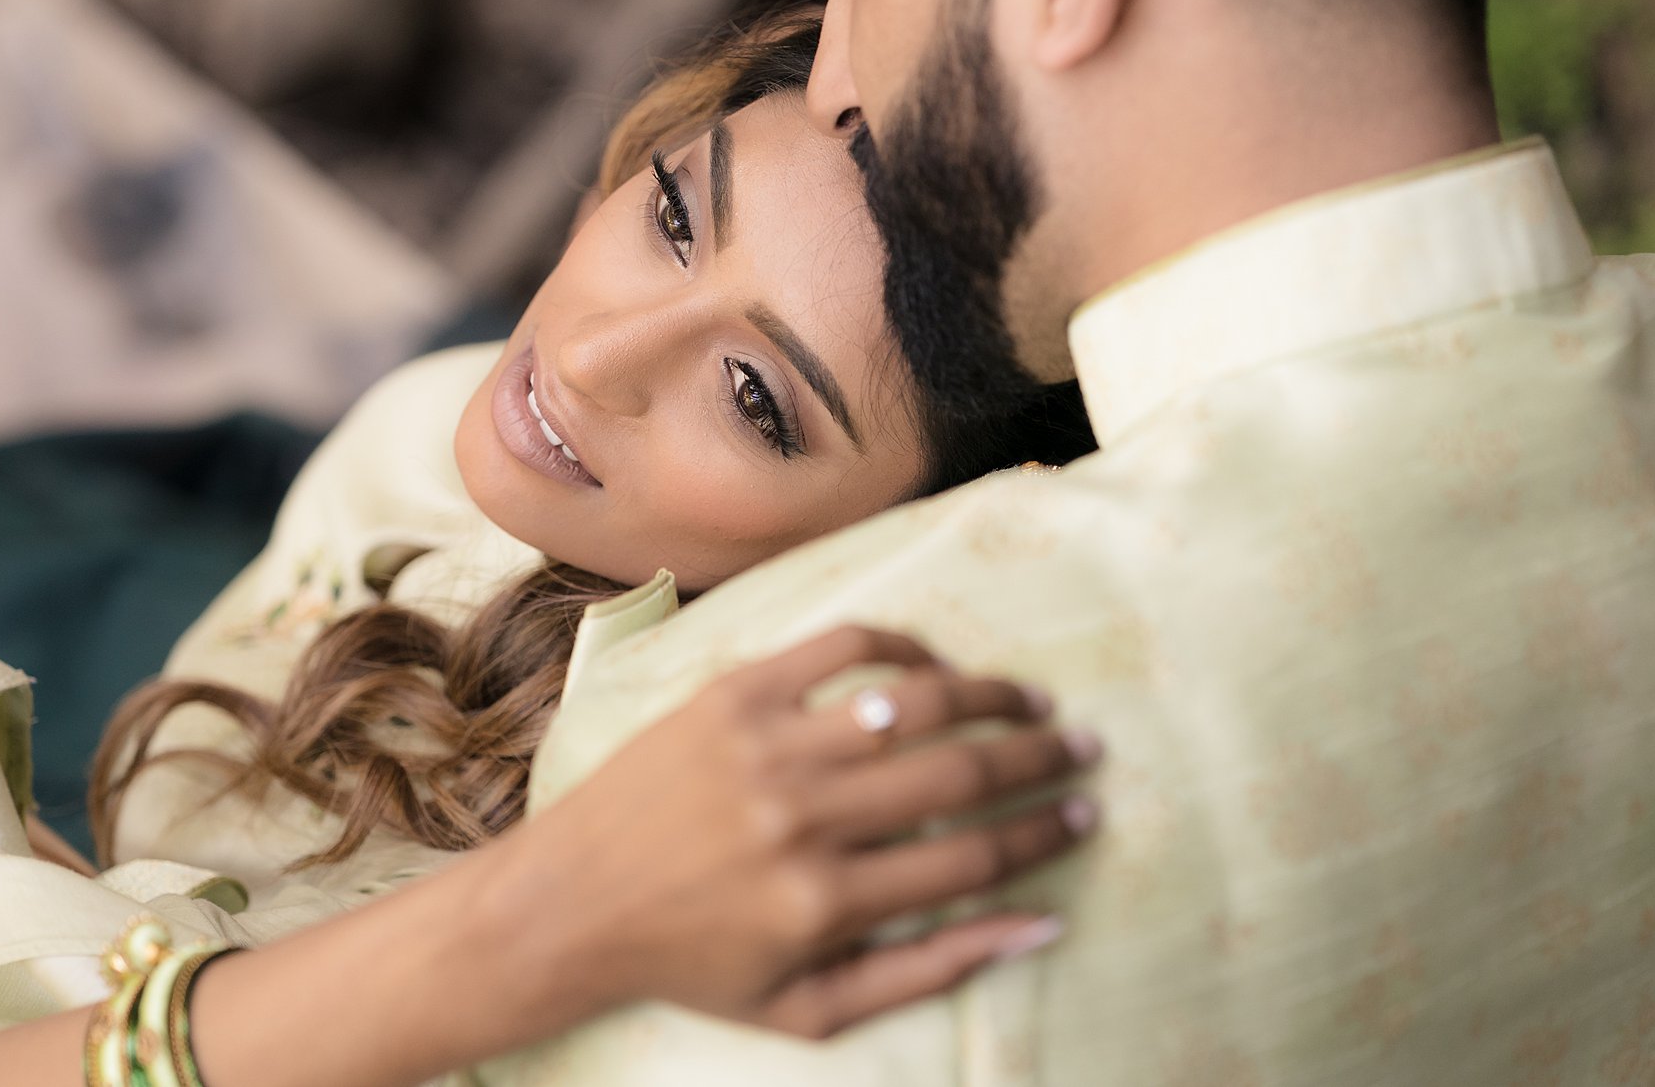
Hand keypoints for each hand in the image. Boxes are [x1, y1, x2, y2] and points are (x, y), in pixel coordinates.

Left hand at [481, 626, 1101, 1039]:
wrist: (569, 902)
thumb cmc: (695, 963)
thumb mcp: (810, 1008)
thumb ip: (928, 973)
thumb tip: (1039, 926)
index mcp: (825, 902)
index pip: (972, 859)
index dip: (1044, 834)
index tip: (1085, 812)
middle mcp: (802, 817)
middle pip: (958, 774)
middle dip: (1038, 759)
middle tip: (1081, 748)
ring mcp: (766, 745)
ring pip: (913, 702)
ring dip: (988, 696)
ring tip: (1028, 700)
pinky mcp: (732, 692)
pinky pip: (842, 647)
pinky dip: (902, 648)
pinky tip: (934, 667)